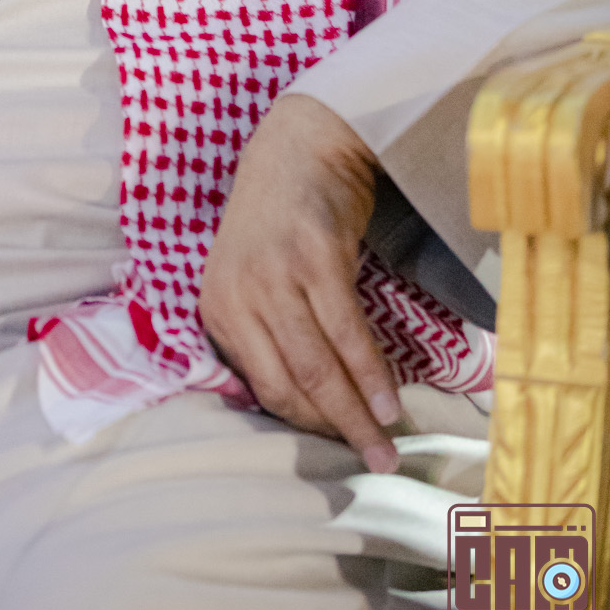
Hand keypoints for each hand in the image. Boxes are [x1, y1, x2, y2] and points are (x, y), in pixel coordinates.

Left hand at [199, 93, 401, 472]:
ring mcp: (275, 277)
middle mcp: (238, 297)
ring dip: (358, 414)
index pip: (262, 388)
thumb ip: (267, 332)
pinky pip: (346, 332)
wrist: (301, 144)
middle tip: (372, 465)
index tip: (338, 453)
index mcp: (217, 309)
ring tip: (388, 444)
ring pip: (319, 366)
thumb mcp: (253, 277)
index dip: (304, 426)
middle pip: (290, 386)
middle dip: (334, 432)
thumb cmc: (281, 217)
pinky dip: (372, 374)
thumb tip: (309, 403)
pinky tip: (391, 402)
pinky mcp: (314, 259)